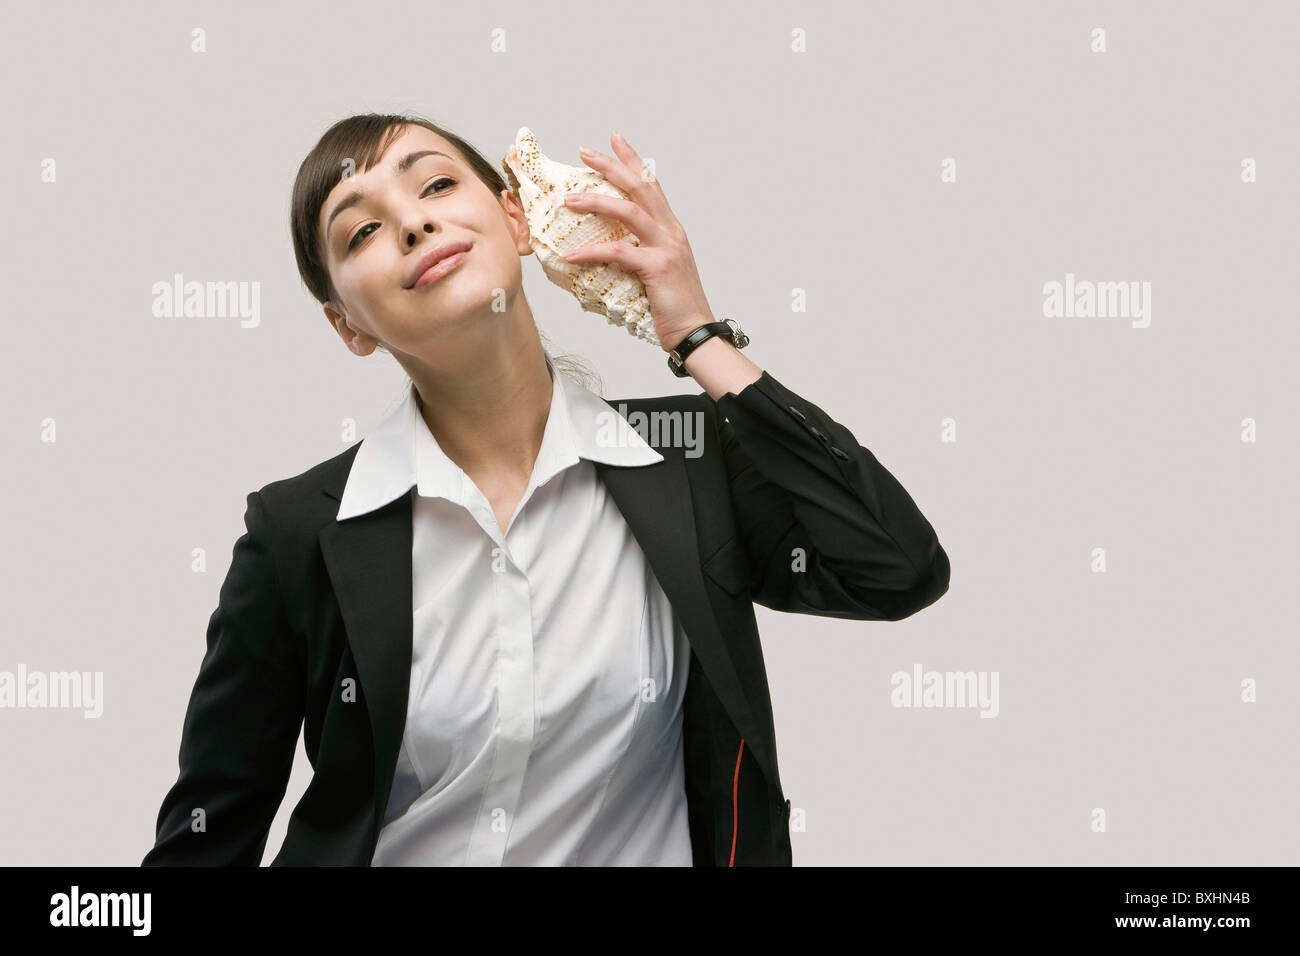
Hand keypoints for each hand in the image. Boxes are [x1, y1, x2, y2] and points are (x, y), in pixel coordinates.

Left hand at [561, 131, 715, 351]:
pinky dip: (592, 252)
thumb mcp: (658, 271)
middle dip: (612, 166)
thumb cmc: (673, 307)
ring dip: (596, 201)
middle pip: (640, 186)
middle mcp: (671, 231)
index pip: (651, 184)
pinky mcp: (657, 268)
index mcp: (671, 229)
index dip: (633, 160)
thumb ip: (639, 253)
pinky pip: (619, 253)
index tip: (615, 140)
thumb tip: (608, 249)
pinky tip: (572, 256)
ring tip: (569, 199)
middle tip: (585, 152)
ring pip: (628, 212)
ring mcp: (666, 247)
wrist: (694, 332)